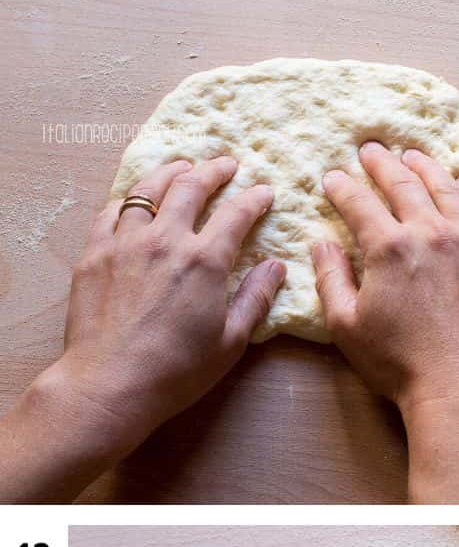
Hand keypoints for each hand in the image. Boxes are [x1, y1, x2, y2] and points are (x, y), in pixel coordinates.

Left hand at [0, 156, 283, 502]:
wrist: (111, 382)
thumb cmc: (178, 370)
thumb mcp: (231, 341)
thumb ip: (255, 298)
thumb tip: (277, 267)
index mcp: (205, 261)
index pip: (236, 215)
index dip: (254, 199)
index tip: (264, 191)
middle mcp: (165, 240)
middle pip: (191, 188)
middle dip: (213, 171)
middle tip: (226, 164)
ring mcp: (125, 242)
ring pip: (147, 191)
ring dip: (169, 173)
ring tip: (181, 167)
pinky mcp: (94, 253)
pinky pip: (111, 212)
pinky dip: (129, 199)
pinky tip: (135, 201)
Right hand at [316, 144, 458, 502]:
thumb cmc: (399, 364)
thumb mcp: (347, 326)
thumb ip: (331, 278)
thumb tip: (322, 243)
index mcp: (389, 247)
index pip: (359, 203)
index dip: (342, 187)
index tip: (333, 178)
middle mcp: (431, 234)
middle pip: (404, 185)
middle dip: (383, 164)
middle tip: (371, 150)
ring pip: (447, 190)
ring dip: (427, 169)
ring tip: (414, 156)